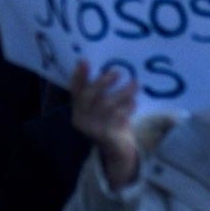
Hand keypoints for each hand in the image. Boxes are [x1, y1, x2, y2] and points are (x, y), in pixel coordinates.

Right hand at [68, 61, 139, 186]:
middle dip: (102, 82)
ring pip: (107, 106)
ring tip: (135, 84)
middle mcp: (81, 119)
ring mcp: (93, 129)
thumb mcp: (101, 106)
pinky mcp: (107, 137)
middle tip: (117, 72)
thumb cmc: (109, 120)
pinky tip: (134, 102)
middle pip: (89, 97)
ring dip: (122, 93)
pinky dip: (127, 108)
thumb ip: (101, 90)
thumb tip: (109, 67)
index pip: (75, 90)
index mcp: (77, 110)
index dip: (78, 76)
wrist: (117, 149)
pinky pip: (117, 118)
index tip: (84, 61)